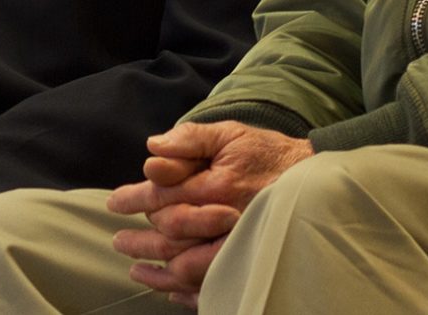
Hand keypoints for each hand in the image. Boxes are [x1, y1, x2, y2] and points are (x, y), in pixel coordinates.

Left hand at [105, 123, 310, 306]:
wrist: (311, 179)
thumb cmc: (267, 153)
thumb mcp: (230, 133)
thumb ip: (191, 138)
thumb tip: (153, 147)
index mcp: (218, 185)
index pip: (164, 195)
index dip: (135, 199)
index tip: (115, 203)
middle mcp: (226, 219)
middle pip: (172, 237)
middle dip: (141, 241)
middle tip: (118, 242)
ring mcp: (237, 245)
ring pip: (189, 268)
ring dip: (158, 272)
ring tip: (136, 269)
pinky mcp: (246, 260)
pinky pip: (213, 284)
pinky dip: (189, 293)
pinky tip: (171, 291)